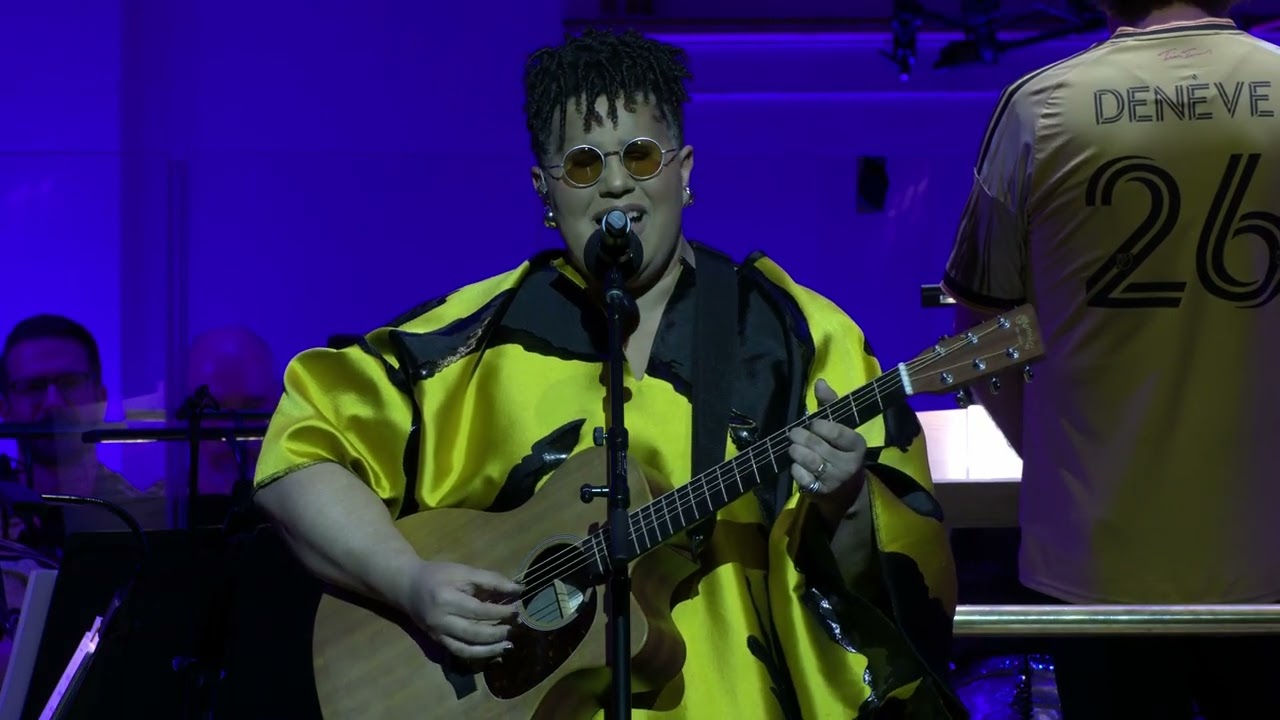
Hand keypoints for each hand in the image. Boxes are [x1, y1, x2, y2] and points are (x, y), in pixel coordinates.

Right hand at [402, 560, 522, 660]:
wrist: (407, 587)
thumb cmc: (438, 575)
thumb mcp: (463, 571)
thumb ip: (490, 580)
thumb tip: (518, 589)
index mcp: (446, 599)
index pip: (478, 610)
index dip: (500, 612)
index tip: (517, 610)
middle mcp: (440, 621)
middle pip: (473, 633)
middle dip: (498, 632)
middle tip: (515, 626)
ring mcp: (437, 634)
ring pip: (466, 649)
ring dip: (490, 650)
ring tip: (508, 644)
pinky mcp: (438, 642)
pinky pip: (460, 653)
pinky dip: (478, 654)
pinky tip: (493, 650)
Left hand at [788, 378, 867, 505]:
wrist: (846, 490)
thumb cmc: (840, 450)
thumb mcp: (841, 427)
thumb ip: (830, 404)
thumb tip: (820, 382)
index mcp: (857, 444)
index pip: (837, 432)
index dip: (820, 426)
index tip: (812, 423)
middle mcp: (849, 464)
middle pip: (817, 445)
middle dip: (800, 437)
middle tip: (794, 433)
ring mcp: (835, 479)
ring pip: (808, 460)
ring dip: (795, 451)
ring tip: (793, 447)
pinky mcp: (822, 492)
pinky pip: (801, 476)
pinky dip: (795, 468)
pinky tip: (797, 465)